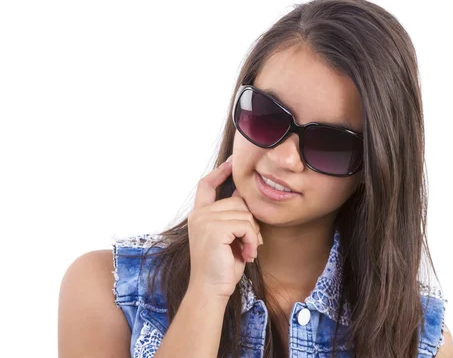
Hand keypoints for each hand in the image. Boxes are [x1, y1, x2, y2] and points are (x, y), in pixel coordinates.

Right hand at [186, 156, 262, 298]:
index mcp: (199, 215)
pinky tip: (247, 254)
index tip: (232, 161)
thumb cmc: (222, 267)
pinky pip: (246, 225)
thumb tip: (244, 197)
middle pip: (237, 201)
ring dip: (253, 235)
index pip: (206, 184)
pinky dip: (252, 241)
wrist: (211, 289)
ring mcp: (205, 220)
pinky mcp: (214, 228)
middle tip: (251, 243)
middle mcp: (199, 214)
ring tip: (247, 251)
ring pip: (244, 213)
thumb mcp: (228, 236)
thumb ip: (232, 217)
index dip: (220, 172)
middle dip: (250, 222)